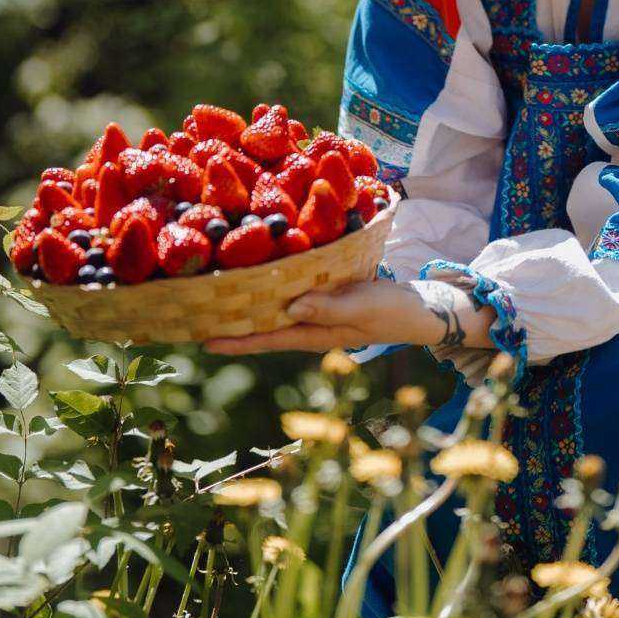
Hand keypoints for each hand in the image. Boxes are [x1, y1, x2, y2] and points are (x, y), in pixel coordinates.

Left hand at [203, 274, 486, 356]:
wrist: (421, 308)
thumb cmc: (393, 310)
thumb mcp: (363, 306)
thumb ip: (329, 307)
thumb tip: (292, 307)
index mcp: (314, 334)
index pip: (266, 339)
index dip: (234, 340)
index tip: (201, 339)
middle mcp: (309, 325)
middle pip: (263, 326)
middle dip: (232, 322)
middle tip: (197, 313)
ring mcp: (318, 312)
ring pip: (275, 310)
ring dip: (249, 304)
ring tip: (218, 295)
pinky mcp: (327, 296)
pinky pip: (292, 295)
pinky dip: (274, 289)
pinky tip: (263, 276)